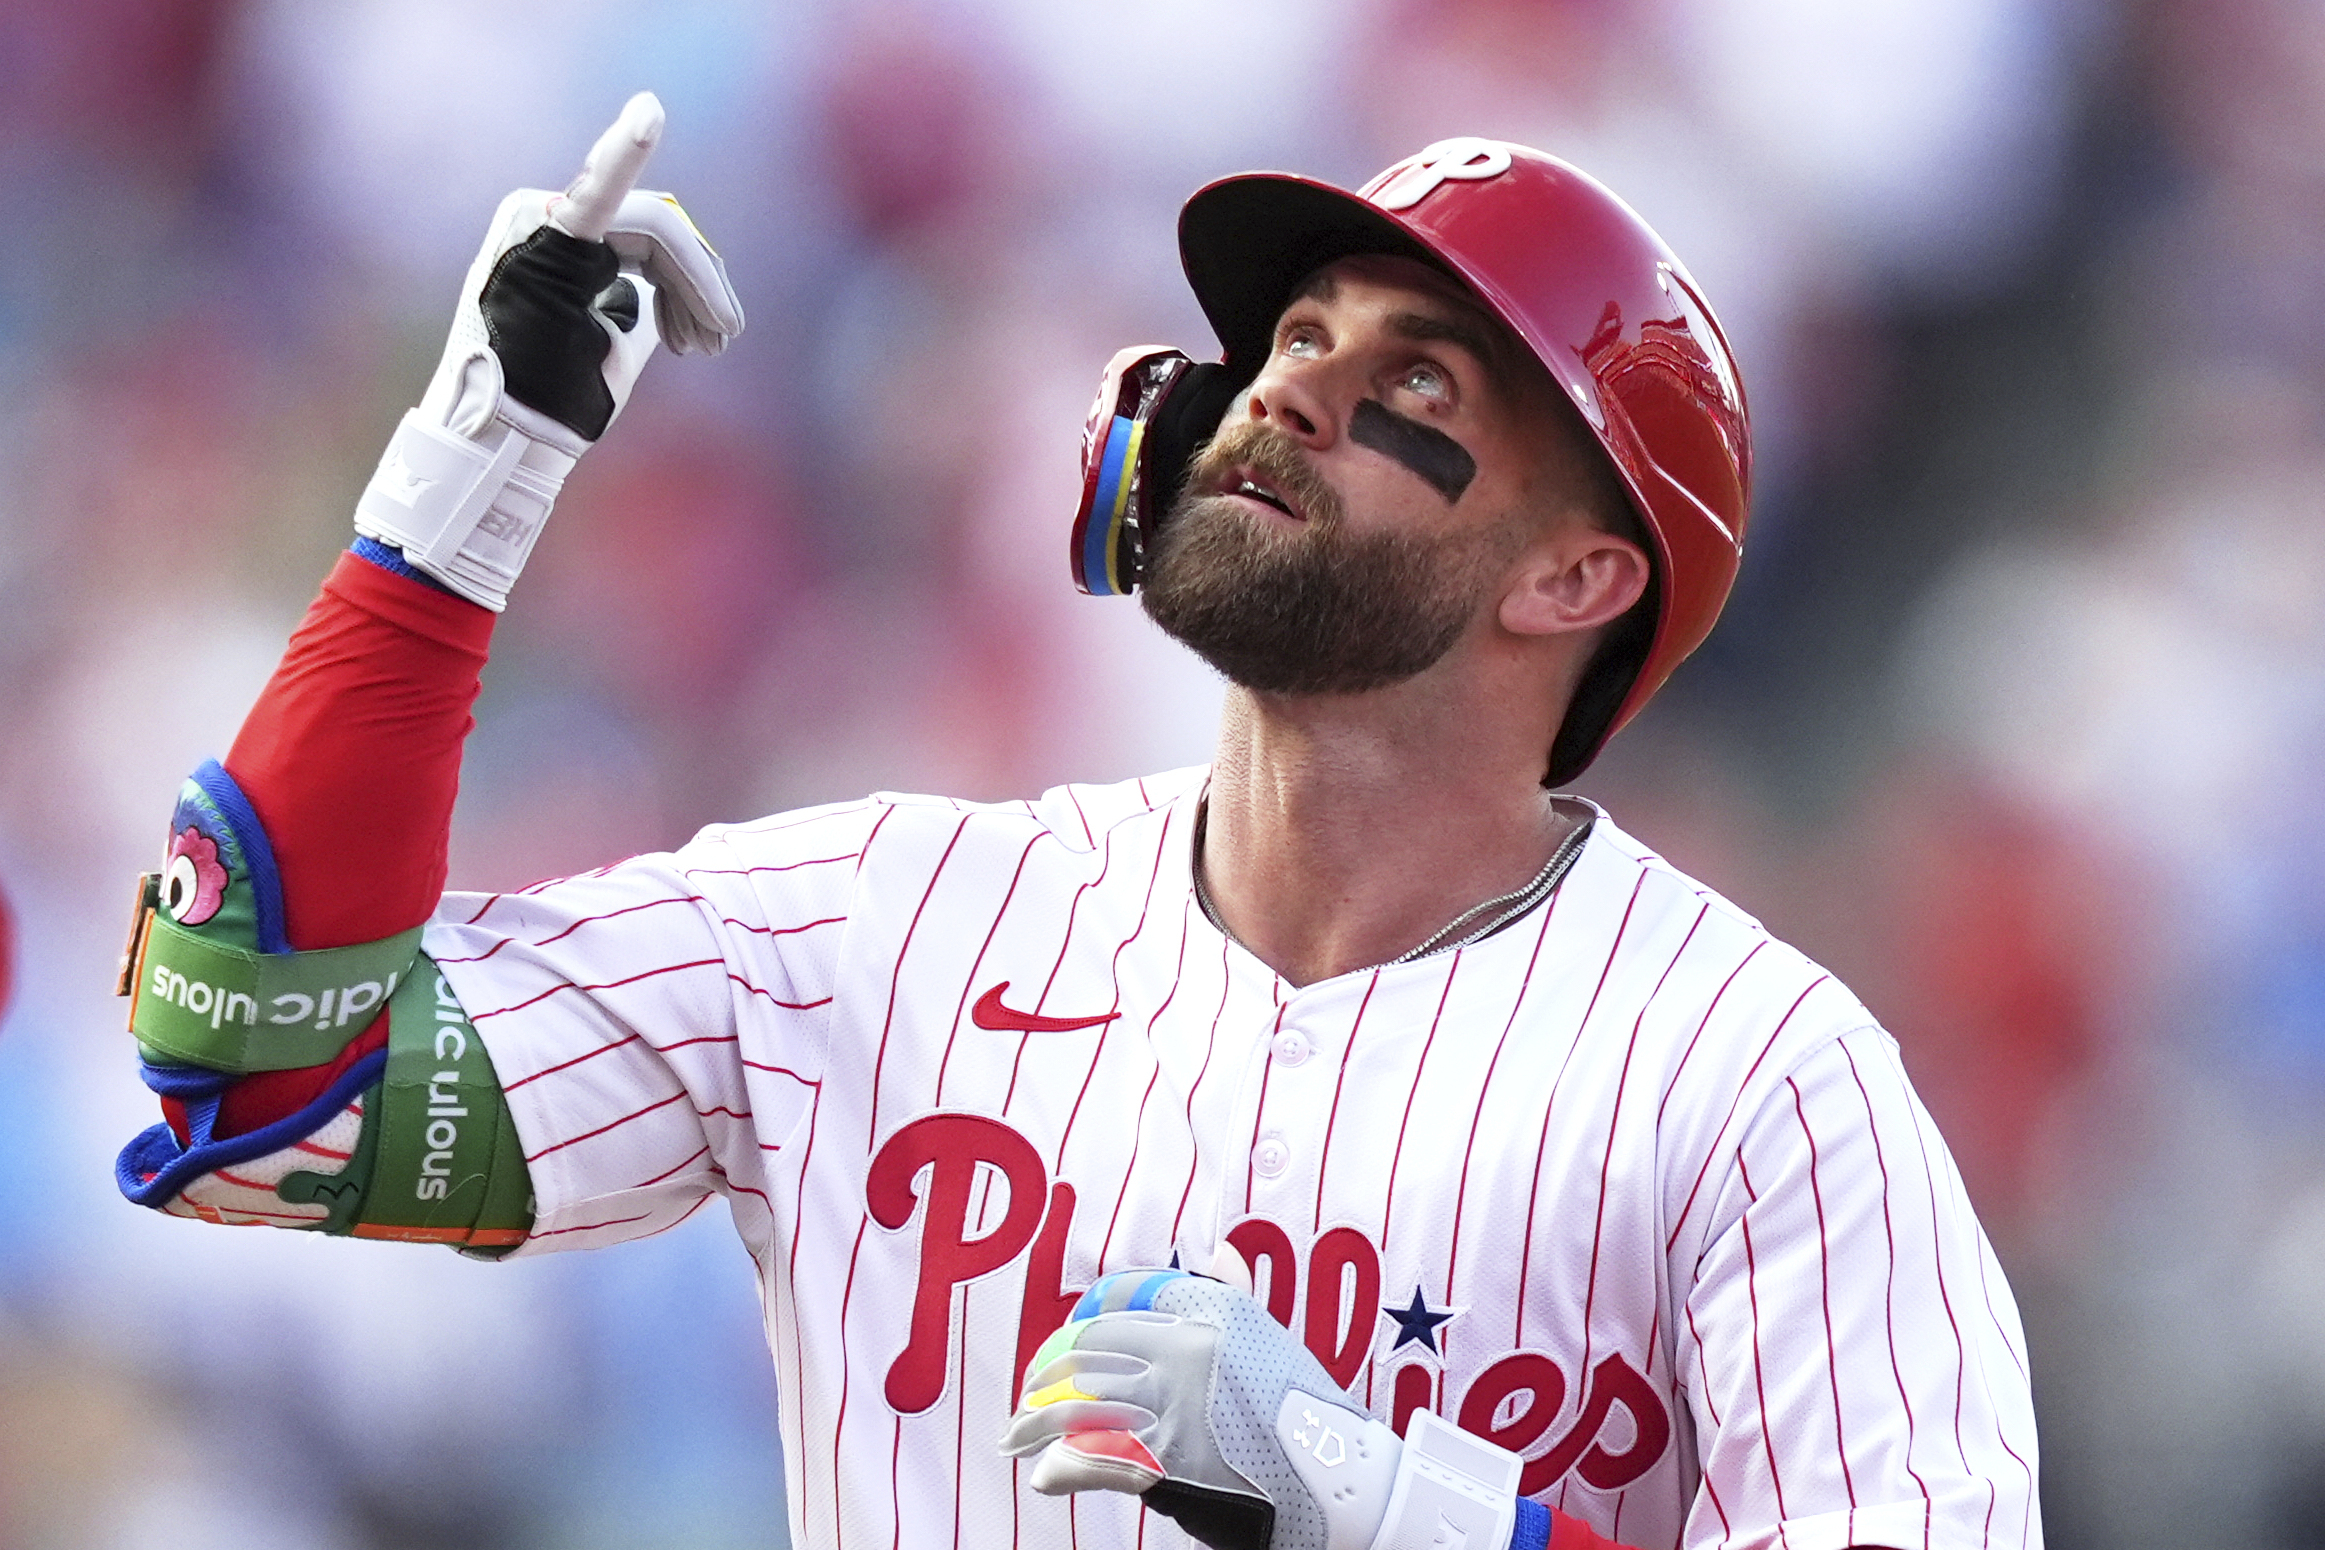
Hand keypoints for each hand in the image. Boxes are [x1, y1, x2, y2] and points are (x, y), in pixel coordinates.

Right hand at [353, 91, 744, 610]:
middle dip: (702, 284)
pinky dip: (623, 151)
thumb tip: (674, 283)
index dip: (692, 278)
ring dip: (699, 285)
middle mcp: (541, 216)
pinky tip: (645, 117)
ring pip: (656, 228)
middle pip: (658, 228)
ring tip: (712, 341)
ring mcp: (538, 220)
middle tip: (722, 341)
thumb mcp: (612, 338)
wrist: (507, 442)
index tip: (720, 328)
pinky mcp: (546, 234)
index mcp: (559, 238)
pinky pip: (595, 191)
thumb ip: (641, 296)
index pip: (647, 235)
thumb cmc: (556, 400)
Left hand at [999, 1269, 1521, 1549]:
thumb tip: (1217, 1251)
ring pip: (1083, 1408)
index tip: (1064, 1342)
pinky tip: (1047, 1477)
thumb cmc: (1307, 1413)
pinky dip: (1066, 1471)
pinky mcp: (1168, 1462)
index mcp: (1210, 1314)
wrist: (1342, 1482)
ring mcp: (1174, 1407)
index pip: (1121, 1303)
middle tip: (1028, 1393)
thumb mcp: (1272, 1341)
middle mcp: (1186, 1351)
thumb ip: (1233, 1296)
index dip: (1081, 1323)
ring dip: (1039, 1425)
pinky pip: (1099, 1462)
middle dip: (1047, 1376)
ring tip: (1018, 1436)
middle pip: (1090, 1355)